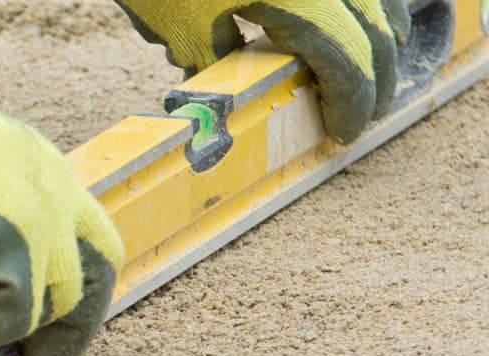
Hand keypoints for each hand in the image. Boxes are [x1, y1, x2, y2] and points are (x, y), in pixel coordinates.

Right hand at [0, 68, 123, 355]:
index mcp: (41, 168)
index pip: (88, 233)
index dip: (80, 281)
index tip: (56, 319)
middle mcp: (53, 190)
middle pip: (97, 269)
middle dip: (76, 326)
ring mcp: (39, 218)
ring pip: (55, 300)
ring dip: (16, 329)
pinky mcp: (9, 247)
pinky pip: (11, 315)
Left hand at [115, 0, 410, 142]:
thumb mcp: (184, 30)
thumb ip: (219, 72)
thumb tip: (231, 108)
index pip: (348, 61)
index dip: (352, 103)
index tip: (343, 134)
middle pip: (374, 30)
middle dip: (375, 79)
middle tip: (362, 115)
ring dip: (379, 38)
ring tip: (368, 74)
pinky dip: (366, 4)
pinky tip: (357, 21)